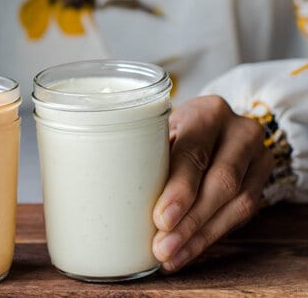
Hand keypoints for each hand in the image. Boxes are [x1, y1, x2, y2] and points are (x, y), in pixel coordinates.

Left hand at [151, 95, 271, 271]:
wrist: (211, 126)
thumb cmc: (172, 129)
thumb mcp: (159, 130)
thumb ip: (144, 153)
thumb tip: (107, 192)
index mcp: (209, 112)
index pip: (195, 153)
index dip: (180, 189)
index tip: (161, 219)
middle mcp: (241, 132)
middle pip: (222, 182)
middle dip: (191, 220)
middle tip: (162, 247)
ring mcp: (258, 158)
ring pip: (238, 204)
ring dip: (200, 236)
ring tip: (170, 256)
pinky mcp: (261, 182)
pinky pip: (241, 216)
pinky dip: (210, 237)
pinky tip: (186, 252)